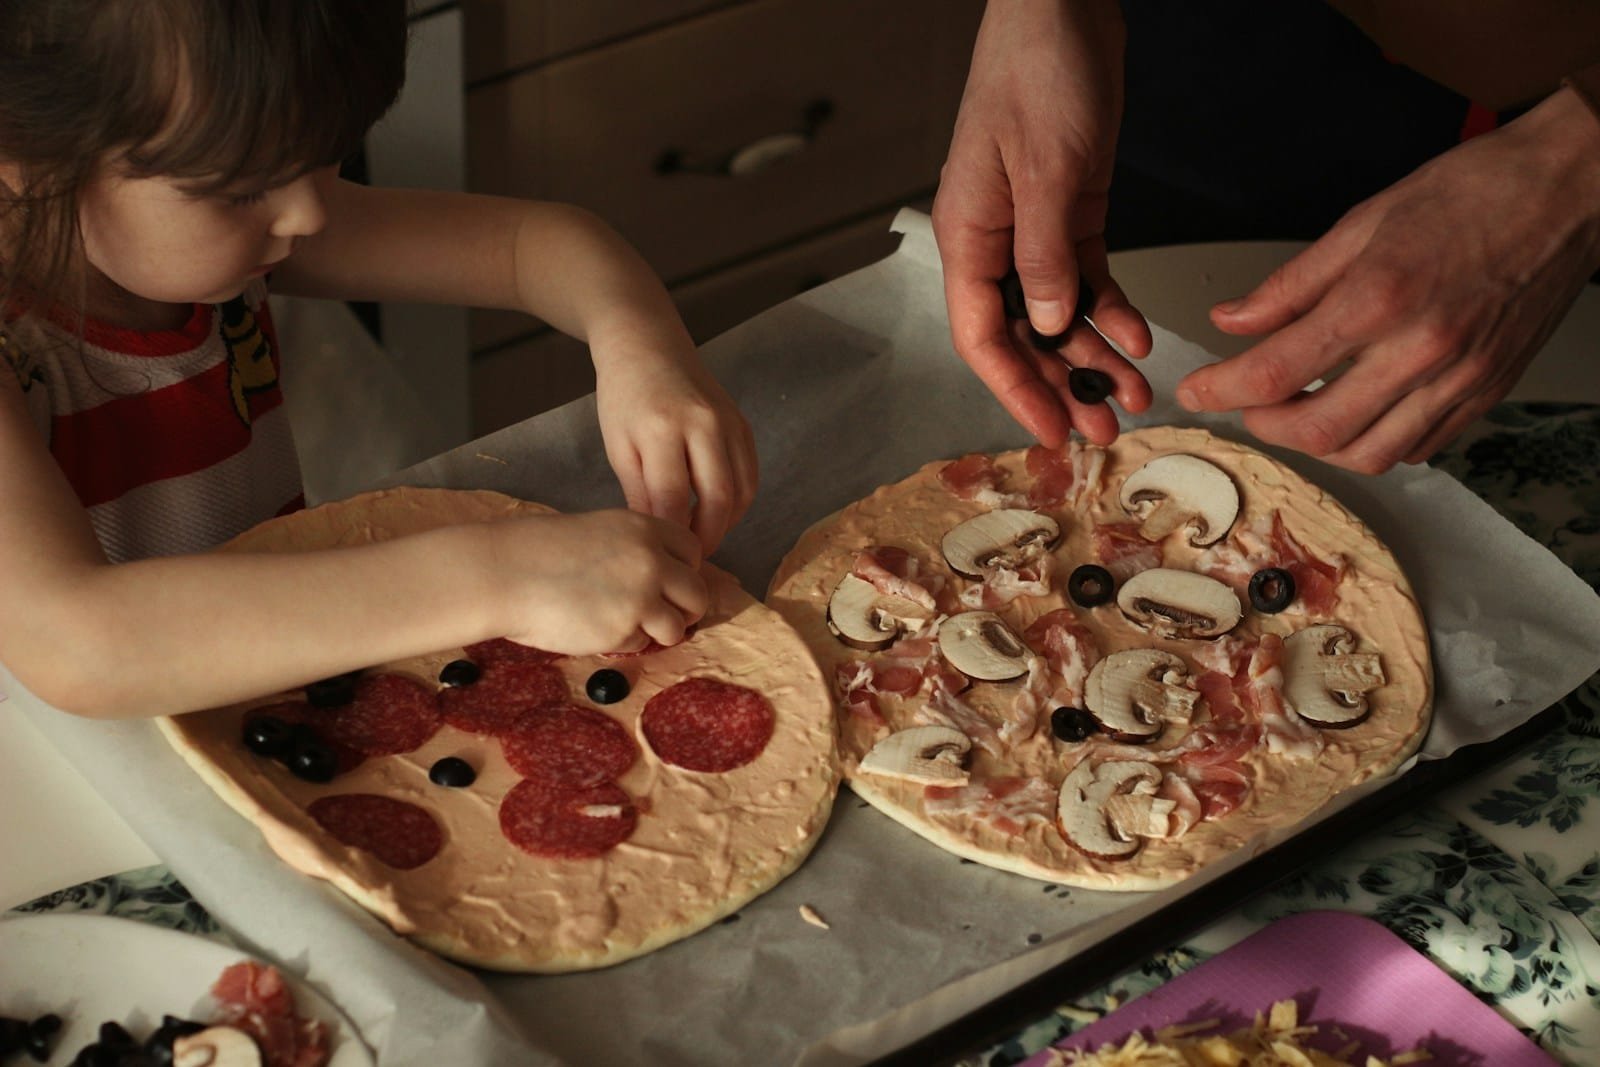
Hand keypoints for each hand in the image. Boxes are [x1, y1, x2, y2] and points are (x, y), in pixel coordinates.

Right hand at [491, 509, 707, 654]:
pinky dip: (626, 643)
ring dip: (659, 631)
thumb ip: (634, 549)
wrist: (504, 574)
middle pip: (697, 593)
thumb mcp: (597, 531)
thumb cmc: (538, 552)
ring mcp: (641, 596)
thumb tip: (663, 576)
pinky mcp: (624, 629)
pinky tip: (598, 630)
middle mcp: (652, 559)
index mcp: (644, 528)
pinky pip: (642, 644)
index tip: (667, 582)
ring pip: (678, 626)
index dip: (683, 570)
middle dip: (684, 608)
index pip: (693, 551)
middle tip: (660, 615)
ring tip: (628, 626)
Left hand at [594, 332, 757, 554]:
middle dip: (707, 537)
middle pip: (717, 499)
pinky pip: (751, 474)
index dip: (673, 535)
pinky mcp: (743, 423)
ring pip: (741, 490)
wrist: (649, 347)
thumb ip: (640, 492)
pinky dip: (740, 501)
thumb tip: (658, 537)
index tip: (667, 557)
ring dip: (727, 523)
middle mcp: (702, 424)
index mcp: (662, 429)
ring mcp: (729, 422)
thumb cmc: (625, 398)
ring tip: (704, 537)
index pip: (673, 498)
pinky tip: (719, 512)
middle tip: (692, 558)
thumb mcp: (619, 446)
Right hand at [931, 0, 1152, 447]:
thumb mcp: (1045, 168)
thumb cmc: (1036, 71)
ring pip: (1057, 314)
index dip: (1014, 390)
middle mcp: (994, 242)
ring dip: (1092, 356)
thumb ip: (1043, 254)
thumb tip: (1046, 324)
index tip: (1050, 431)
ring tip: (1132, 396)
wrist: (1063, 6)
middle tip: (1102, 431)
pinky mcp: (1071, 212)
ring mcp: (1032, 230)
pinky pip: (1088, 278)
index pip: (981, 336)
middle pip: (1020, 337)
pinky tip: (1137, 338)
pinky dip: (1111, 311)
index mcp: (969, 235)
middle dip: (1059, 385)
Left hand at [1177, 87, 1599, 473]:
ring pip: (1367, 454)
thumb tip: (1233, 320)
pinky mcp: (1486, 393)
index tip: (1197, 391)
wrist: (1569, 189)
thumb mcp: (1362, 223)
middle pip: (1316, 430)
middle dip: (1264, 424)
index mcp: (1380, 298)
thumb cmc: (1474, 192)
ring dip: (1317, 445)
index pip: (1275, 371)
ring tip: (1297, 410)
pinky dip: (1373, 443)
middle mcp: (1421, 350)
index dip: (1220, 390)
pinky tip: (1357, 413)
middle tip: (1246, 401)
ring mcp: (1459, 379)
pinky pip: (1417, 448)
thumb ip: (1290, 285)